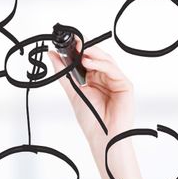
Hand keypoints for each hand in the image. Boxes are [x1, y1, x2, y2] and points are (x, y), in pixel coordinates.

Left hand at [48, 39, 149, 178]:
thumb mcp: (73, 92)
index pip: (86, 59)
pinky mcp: (125, 85)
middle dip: (85, 47)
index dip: (77, 49)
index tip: (65, 41)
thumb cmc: (91, 120)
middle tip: (73, 40)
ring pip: (106, 60)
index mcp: (93, 79)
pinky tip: (90, 62)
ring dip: (93, 54)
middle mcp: (105, 77)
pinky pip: (114, 70)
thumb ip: (63, 74)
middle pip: (96, 57)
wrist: (103, 137)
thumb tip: (52, 55)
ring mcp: (116, 80)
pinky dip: (102, 64)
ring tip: (80, 51)